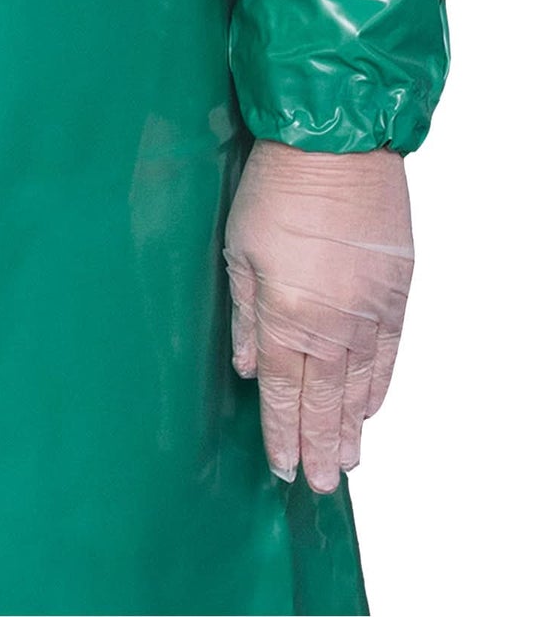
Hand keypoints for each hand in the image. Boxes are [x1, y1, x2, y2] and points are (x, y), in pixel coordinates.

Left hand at [224, 139, 412, 492]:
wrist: (337, 150)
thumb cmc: (276, 190)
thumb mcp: (238, 250)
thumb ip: (243, 314)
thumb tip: (243, 365)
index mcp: (286, 316)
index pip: (280, 389)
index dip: (280, 431)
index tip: (283, 466)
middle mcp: (332, 325)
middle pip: (323, 399)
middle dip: (319, 444)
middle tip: (320, 484)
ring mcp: (369, 312)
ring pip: (359, 385)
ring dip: (351, 426)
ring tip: (346, 462)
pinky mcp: (396, 292)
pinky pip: (389, 353)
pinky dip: (379, 385)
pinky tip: (371, 408)